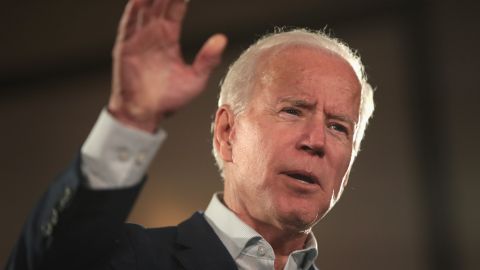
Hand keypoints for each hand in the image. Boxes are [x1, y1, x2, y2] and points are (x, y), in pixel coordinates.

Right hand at [108, 0, 226, 132]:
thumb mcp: (196, 79)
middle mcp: (153, 33)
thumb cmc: (170, 99)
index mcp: (169, 37)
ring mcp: (138, 38)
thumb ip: (208, 59)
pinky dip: (134, 9)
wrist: (146, 114)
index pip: (175, 8)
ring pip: (144, 8)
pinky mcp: (125, 47)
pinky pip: (129, 24)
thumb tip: (222, 39)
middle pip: (159, 2)